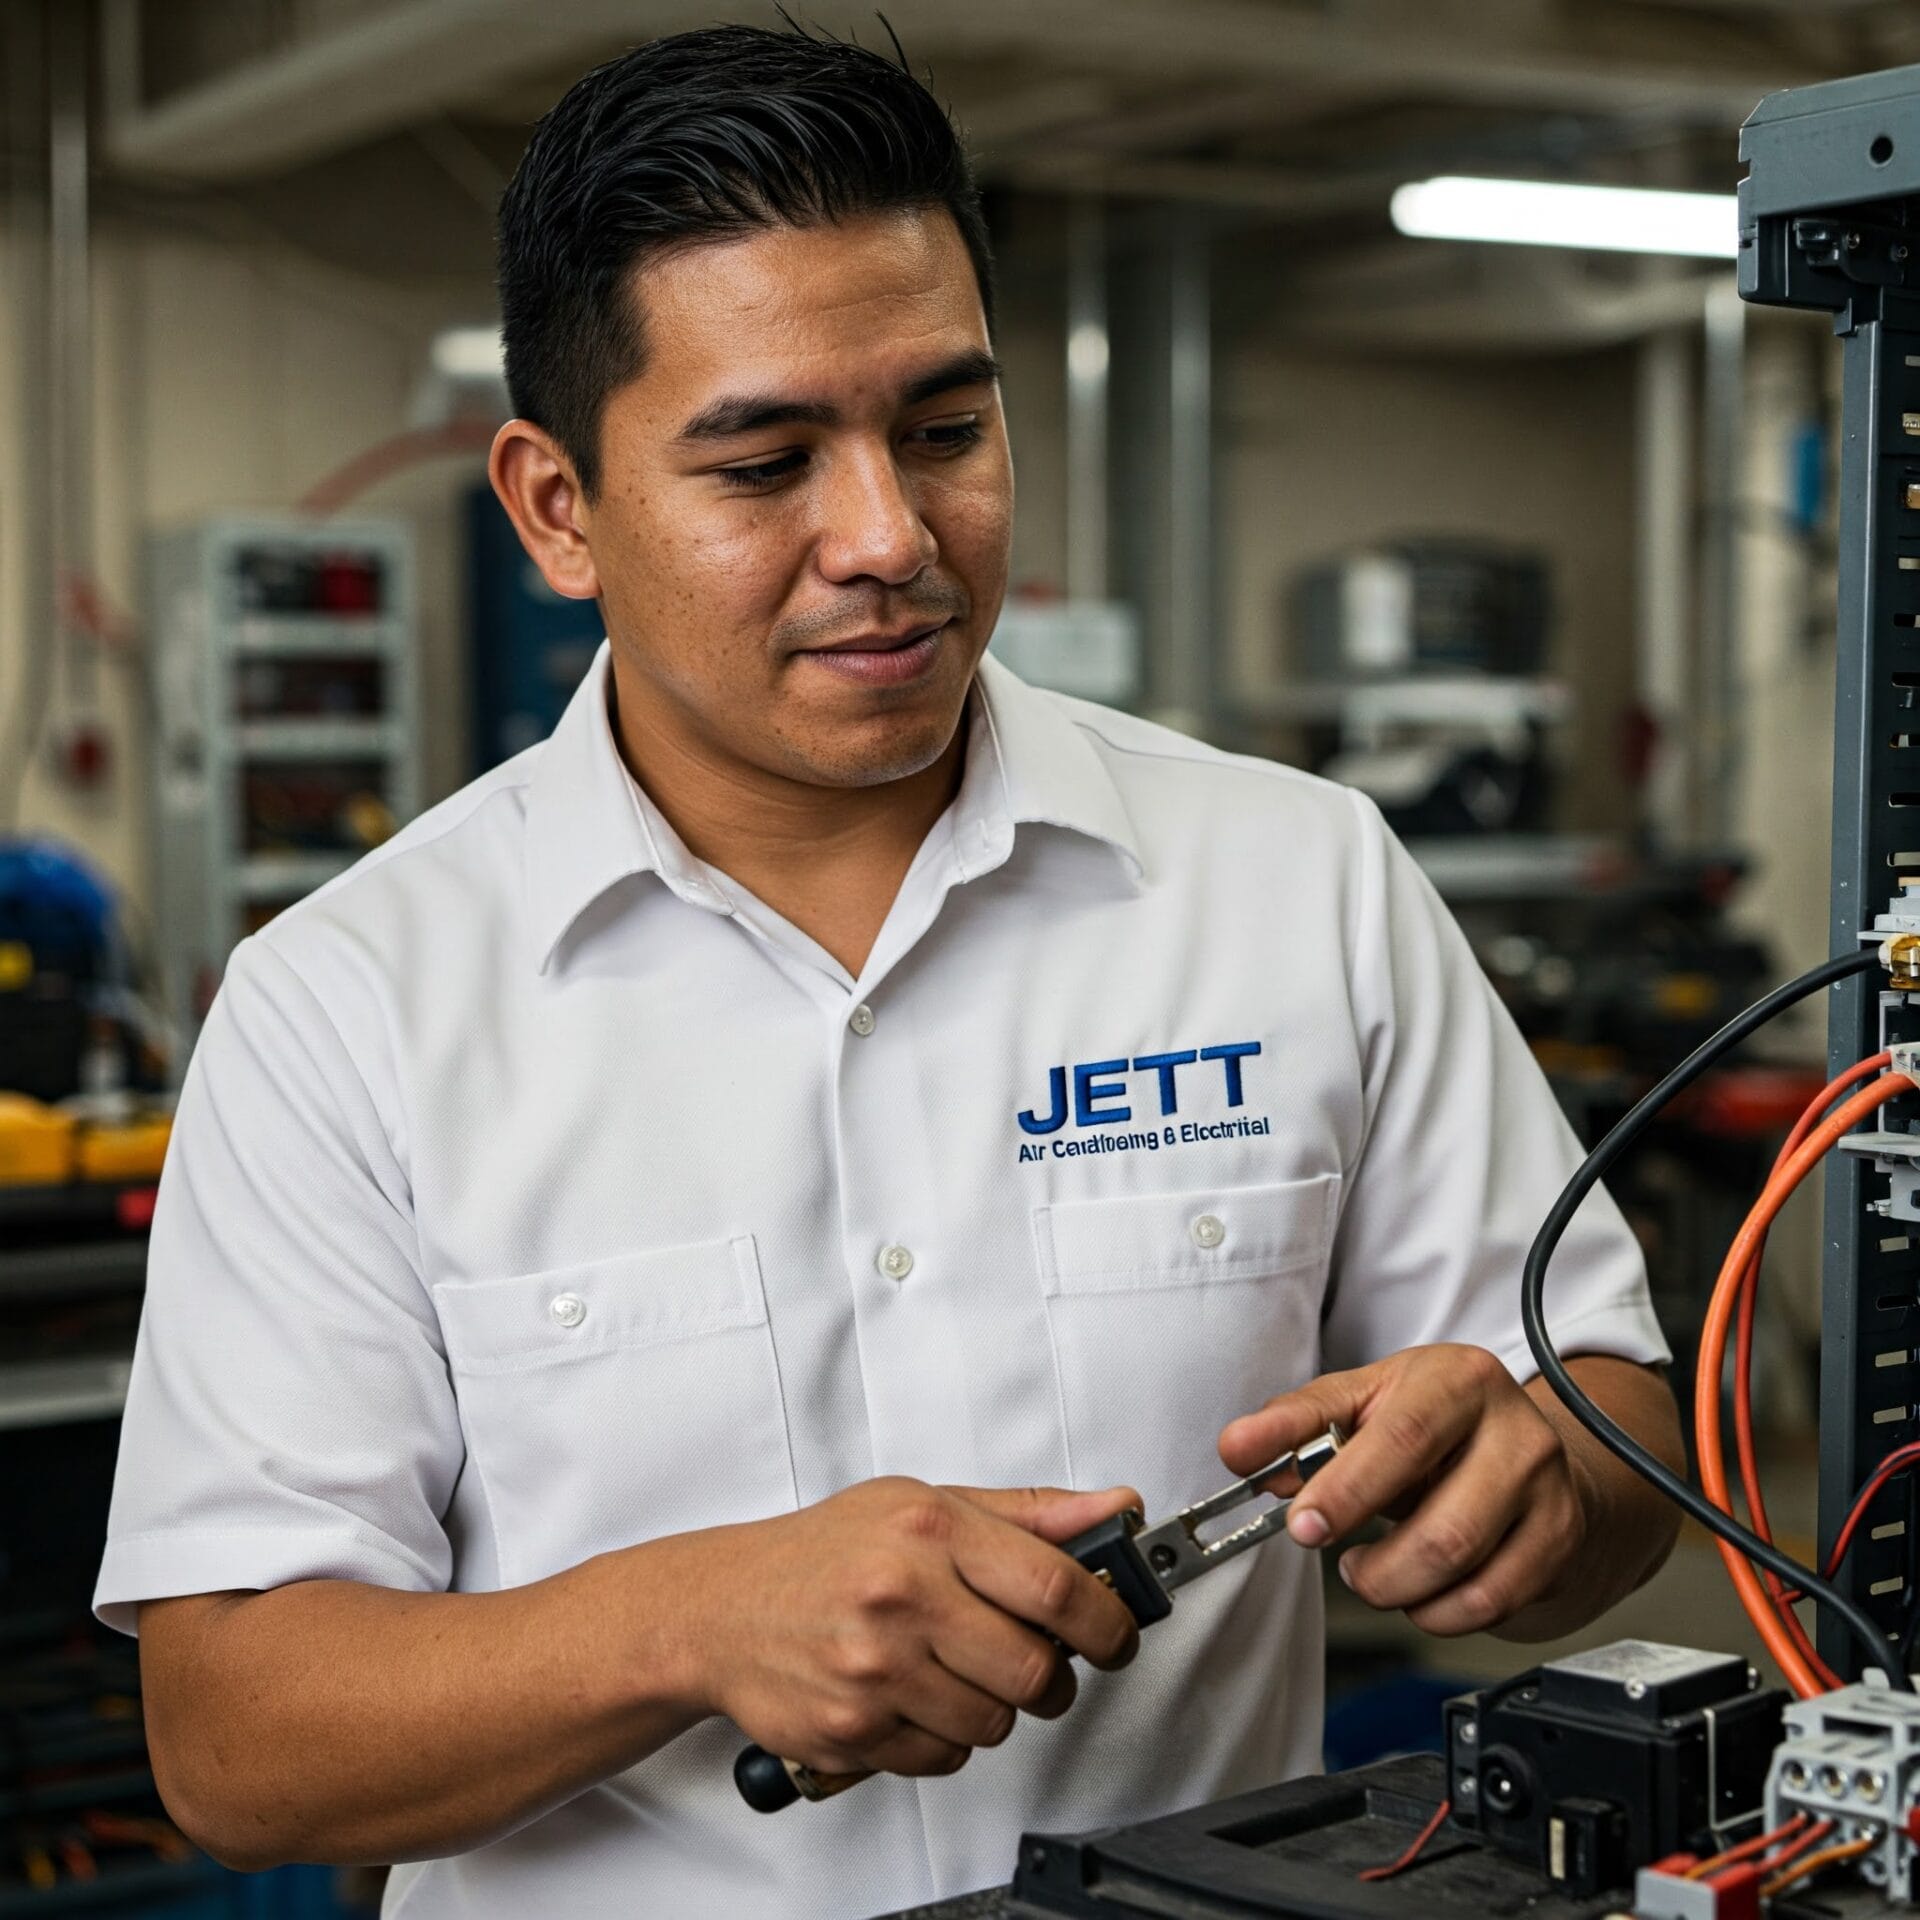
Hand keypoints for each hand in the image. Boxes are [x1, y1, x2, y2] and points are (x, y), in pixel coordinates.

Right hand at [689, 1478, 1141, 1779]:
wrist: (722, 1607)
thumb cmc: (825, 1552)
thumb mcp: (924, 1504)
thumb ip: (1028, 1513)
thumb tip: (1114, 1508)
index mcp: (929, 1531)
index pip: (1057, 1588)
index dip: (1110, 1622)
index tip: (1118, 1633)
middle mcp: (902, 1596)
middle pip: (1035, 1671)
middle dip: (1052, 1678)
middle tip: (1035, 1661)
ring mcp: (875, 1669)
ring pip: (994, 1724)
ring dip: (993, 1708)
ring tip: (956, 1670)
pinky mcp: (853, 1731)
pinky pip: (944, 1759)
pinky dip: (944, 1739)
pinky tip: (915, 1697)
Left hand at [1219, 1343, 1594, 1636]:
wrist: (1527, 1450)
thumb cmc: (1434, 1424)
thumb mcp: (1365, 1401)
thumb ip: (1298, 1424)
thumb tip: (1239, 1448)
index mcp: (1459, 1378)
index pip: (1402, 1438)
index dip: (1346, 1490)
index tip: (1302, 1526)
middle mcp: (1516, 1432)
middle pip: (1443, 1524)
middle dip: (1374, 1564)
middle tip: (1334, 1560)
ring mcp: (1546, 1493)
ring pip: (1466, 1572)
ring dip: (1397, 1588)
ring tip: (1369, 1572)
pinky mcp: (1558, 1544)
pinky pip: (1491, 1604)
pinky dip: (1437, 1612)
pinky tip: (1417, 1590)